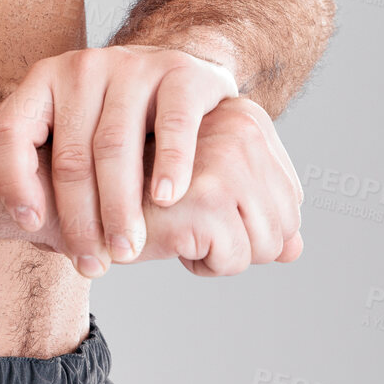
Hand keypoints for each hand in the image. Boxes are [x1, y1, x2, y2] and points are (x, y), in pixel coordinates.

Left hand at [0, 43, 237, 272]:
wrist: (185, 81)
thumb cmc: (122, 125)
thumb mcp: (79, 135)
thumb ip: (54, 171)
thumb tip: (35, 232)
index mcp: (44, 80)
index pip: (9, 130)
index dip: (13, 182)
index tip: (32, 226)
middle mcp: (82, 68)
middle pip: (69, 154)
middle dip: (79, 218)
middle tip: (91, 265)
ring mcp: (131, 66)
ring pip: (114, 145)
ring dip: (119, 206)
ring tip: (125, 249)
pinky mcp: (180, 72)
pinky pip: (170, 125)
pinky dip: (169, 165)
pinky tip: (167, 199)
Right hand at [134, 96, 303, 274]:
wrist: (86, 192)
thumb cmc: (146, 191)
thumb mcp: (213, 196)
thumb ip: (258, 212)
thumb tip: (296, 250)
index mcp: (248, 118)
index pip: (292, 200)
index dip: (258, 228)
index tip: (214, 215)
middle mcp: (242, 126)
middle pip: (287, 224)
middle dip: (245, 246)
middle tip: (197, 227)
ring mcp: (228, 155)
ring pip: (267, 244)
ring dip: (222, 255)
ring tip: (180, 228)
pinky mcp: (208, 193)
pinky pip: (235, 260)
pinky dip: (204, 265)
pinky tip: (169, 237)